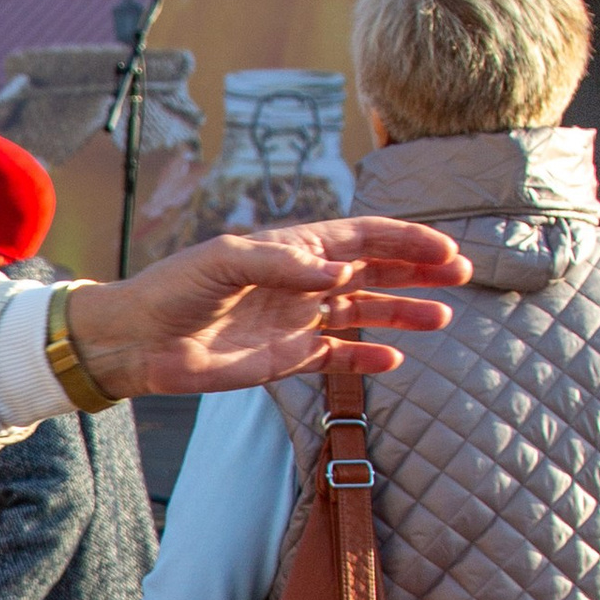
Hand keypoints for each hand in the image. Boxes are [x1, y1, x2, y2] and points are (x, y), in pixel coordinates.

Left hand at [62, 219, 468, 397]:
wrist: (138, 340)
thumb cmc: (175, 289)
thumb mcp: (224, 261)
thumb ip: (284, 263)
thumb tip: (340, 276)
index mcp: (293, 248)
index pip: (362, 238)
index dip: (404, 242)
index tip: (442, 250)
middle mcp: (302, 281)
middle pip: (374, 272)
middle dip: (418, 272)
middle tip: (460, 275)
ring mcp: (297, 320)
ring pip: (364, 314)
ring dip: (403, 314)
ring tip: (441, 319)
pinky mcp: (285, 359)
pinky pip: (337, 357)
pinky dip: (366, 359)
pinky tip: (394, 360)